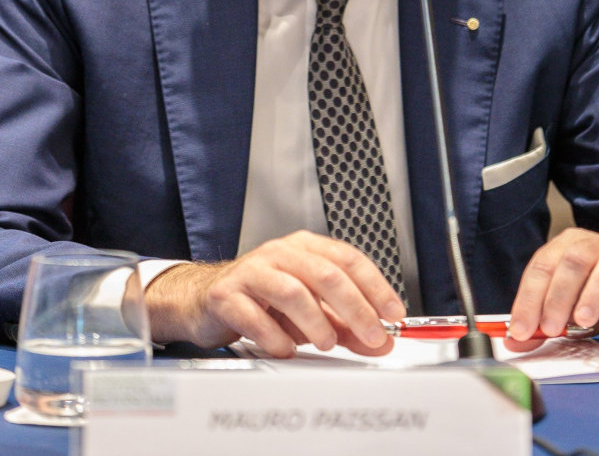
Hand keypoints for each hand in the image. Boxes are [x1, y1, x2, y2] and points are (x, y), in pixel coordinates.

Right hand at [144, 230, 405, 357]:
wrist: (205, 298)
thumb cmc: (262, 299)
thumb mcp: (311, 310)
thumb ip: (346, 324)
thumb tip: (382, 340)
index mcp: (304, 248)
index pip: (347, 258)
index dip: (375, 285)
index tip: (393, 313)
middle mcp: (279, 253)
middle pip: (325, 274)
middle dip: (355, 308)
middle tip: (372, 335)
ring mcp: (251, 271)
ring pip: (293, 291)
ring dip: (317, 323)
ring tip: (328, 343)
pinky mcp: (226, 295)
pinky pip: (256, 317)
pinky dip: (277, 338)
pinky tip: (287, 349)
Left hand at [506, 228, 598, 346]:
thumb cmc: (596, 296)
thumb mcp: (566, 308)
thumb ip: (542, 322)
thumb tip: (515, 342)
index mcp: (566, 246)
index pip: (542, 266)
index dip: (528, 298)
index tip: (521, 330)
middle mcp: (595, 244)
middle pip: (573, 261)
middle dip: (558, 296)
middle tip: (551, 328)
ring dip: (594, 293)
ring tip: (583, 322)